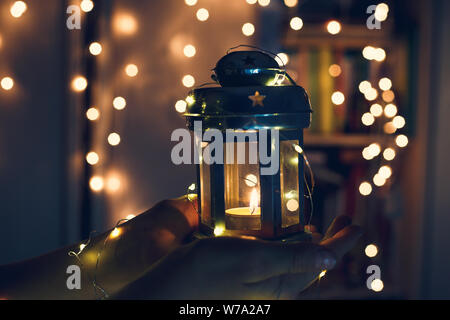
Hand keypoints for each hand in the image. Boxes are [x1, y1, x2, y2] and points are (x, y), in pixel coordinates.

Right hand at [116, 215, 361, 298]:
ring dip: (310, 242)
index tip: (355, 223)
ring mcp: (261, 281)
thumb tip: (331, 257)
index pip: (323, 261)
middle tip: (340, 218)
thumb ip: (293, 259)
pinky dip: (288, 244)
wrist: (171, 287)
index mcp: (283, 283)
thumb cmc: (209, 272)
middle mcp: (276, 285)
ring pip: (296, 260)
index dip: (342, 242)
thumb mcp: (255, 261)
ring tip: (317, 225)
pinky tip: (283, 234)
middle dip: (331, 240)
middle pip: (313, 261)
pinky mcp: (248, 275)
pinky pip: (277, 259)